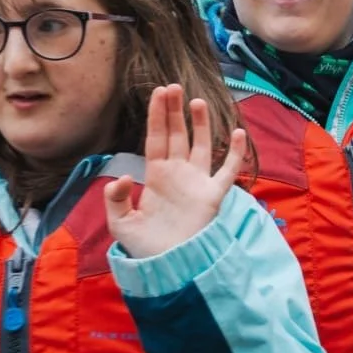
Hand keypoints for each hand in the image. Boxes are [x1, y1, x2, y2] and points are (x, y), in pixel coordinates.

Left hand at [105, 85, 245, 258]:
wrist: (169, 265)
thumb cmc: (145, 246)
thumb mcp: (120, 223)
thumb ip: (114, 198)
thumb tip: (124, 177)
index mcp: (155, 176)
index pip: (156, 138)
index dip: (157, 116)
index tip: (158, 92)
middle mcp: (178, 174)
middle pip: (177, 135)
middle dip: (175, 111)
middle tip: (174, 87)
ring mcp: (197, 182)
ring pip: (202, 145)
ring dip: (201, 124)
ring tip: (197, 101)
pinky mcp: (213, 195)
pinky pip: (227, 171)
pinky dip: (235, 153)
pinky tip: (238, 133)